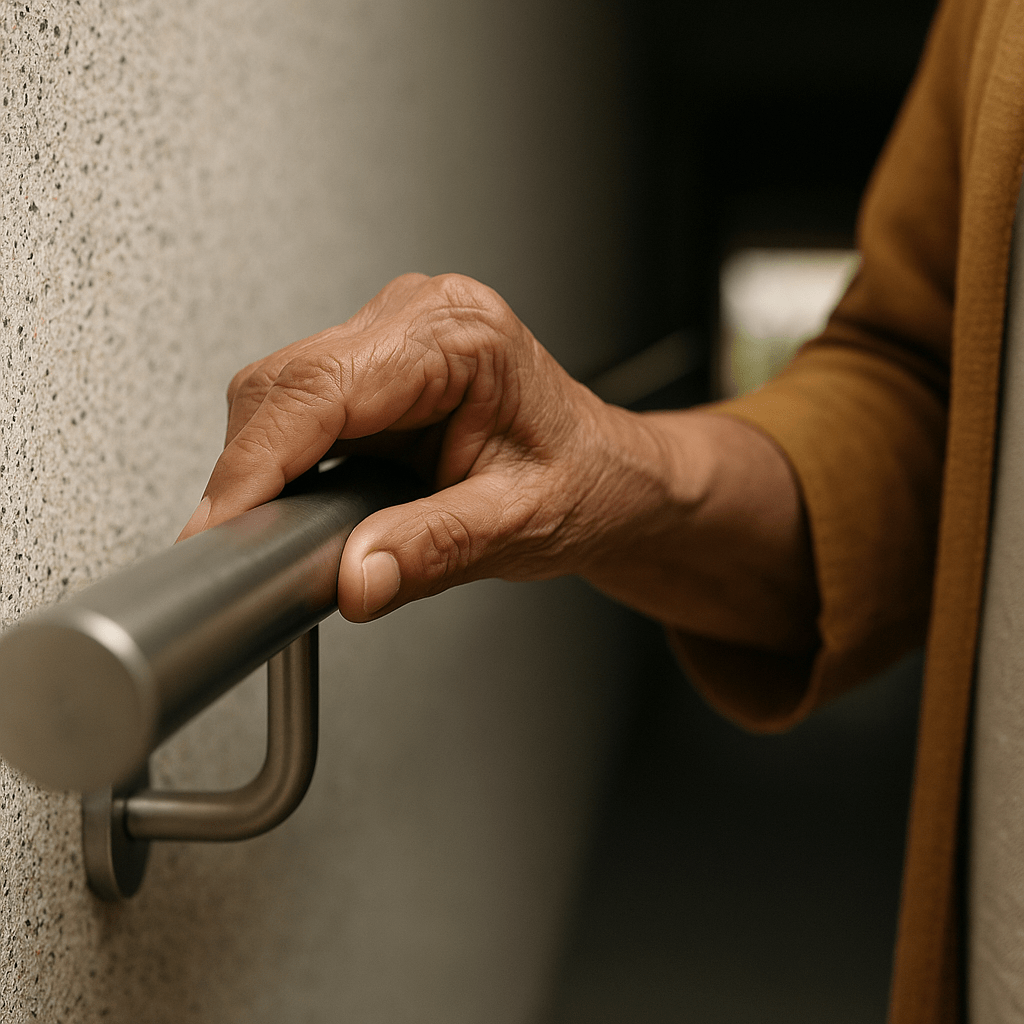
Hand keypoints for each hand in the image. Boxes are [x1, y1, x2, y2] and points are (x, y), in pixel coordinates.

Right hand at [179, 271, 815, 653]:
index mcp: (458, 337)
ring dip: (267, 464)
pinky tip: (306, 498)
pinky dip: (289, 457)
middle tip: (245, 544)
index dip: (256, 462)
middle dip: (252, 469)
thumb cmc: (589, 482)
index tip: (222, 525)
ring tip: (285, 527)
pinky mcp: (380, 361)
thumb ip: (434, 549)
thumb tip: (353, 576)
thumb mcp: (521, 524)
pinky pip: (305, 402)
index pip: (320, 388)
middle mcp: (420, 317)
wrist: (609, 476)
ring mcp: (396, 333)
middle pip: (284, 384)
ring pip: (281, 392)